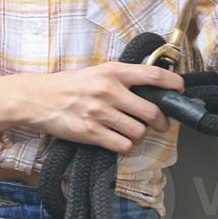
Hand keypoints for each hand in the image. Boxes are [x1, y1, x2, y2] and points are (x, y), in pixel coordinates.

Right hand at [12, 63, 185, 155]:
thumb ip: (122, 78)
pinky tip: (118, 141)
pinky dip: (125, 147)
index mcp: (112, 71)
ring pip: (139, 132)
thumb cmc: (68, 85)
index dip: (173, 83)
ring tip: (131, 132)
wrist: (37, 98)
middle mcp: (108, 90)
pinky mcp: (91, 132)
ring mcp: (99, 112)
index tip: (180, 89)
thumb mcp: (97, 72)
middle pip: (151, 112)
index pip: (153, 75)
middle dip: (160, 122)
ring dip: (139, 136)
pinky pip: (123, 146)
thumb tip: (151, 88)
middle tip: (158, 124)